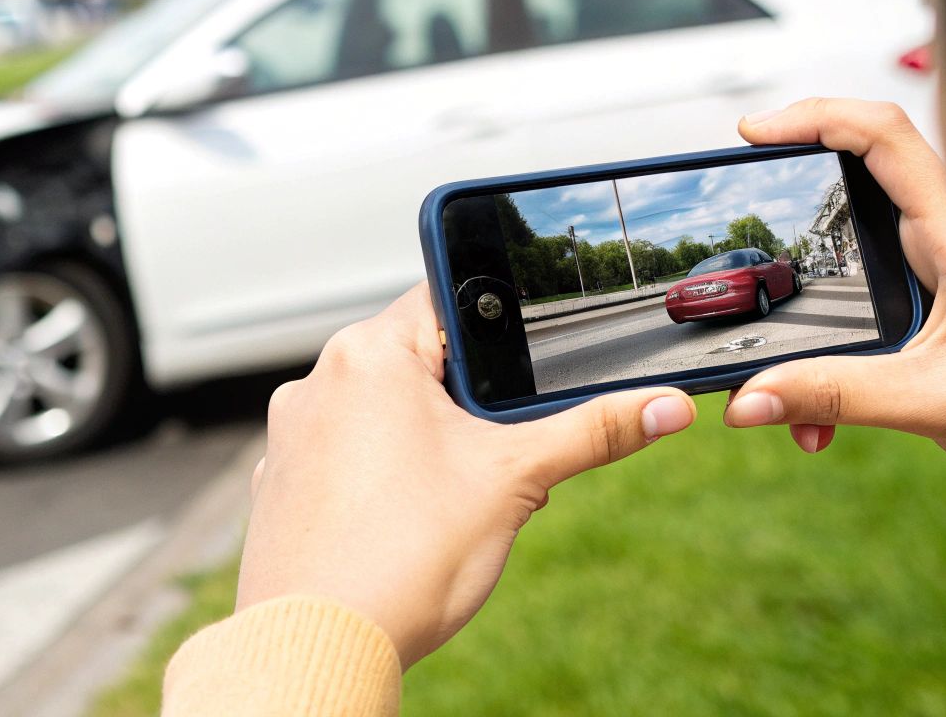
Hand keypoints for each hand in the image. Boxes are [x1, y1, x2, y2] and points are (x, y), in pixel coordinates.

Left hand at [238, 284, 696, 666]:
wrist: (320, 646)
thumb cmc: (404, 555)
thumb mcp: (516, 480)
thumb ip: (592, 432)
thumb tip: (665, 407)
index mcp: (370, 352)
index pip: (445, 300)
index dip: (497, 331)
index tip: (524, 372)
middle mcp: (318, 380)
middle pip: (416, 362)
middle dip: (470, 407)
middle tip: (499, 457)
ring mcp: (292, 433)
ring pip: (381, 414)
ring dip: (428, 445)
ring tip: (453, 502)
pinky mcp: (279, 482)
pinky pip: (345, 460)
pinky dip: (381, 482)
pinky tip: (406, 527)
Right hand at [726, 98, 945, 509]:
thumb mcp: (934, 405)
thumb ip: (836, 396)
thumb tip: (749, 397)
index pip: (887, 136)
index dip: (816, 117)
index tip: (756, 133)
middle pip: (866, 160)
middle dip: (797, 171)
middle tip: (747, 180)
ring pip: (861, 226)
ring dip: (808, 267)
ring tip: (771, 303)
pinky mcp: (939, 293)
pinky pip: (867, 280)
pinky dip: (828, 325)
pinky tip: (816, 400)